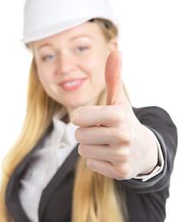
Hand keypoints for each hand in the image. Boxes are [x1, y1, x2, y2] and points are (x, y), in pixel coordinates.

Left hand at [70, 50, 157, 179]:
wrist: (144, 149)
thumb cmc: (124, 121)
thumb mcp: (119, 100)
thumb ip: (113, 77)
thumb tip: (115, 49)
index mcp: (118, 115)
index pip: (78, 117)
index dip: (81, 117)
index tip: (92, 118)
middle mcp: (122, 136)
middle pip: (79, 135)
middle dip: (86, 132)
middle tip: (103, 132)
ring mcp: (122, 155)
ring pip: (83, 150)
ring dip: (91, 146)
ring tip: (107, 144)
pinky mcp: (120, 172)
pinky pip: (91, 164)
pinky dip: (97, 160)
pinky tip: (110, 155)